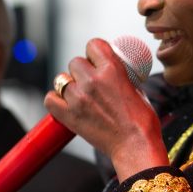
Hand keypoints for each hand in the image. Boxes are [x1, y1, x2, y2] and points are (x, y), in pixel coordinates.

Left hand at [45, 38, 167, 180]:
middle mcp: (92, 80)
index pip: (93, 45)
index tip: (96, 60)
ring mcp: (78, 98)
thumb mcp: (137, 89)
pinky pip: (50, 99)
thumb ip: (121, 77)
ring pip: (61, 79)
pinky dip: (55, 100)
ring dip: (69, 85)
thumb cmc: (142, 122)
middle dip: (82, 70)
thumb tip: (112, 72)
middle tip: (90, 82)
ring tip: (79, 95)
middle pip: (75, 62)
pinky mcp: (69, 115)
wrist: (136, 146)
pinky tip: (65, 103)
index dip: (94, 52)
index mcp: (112, 69)